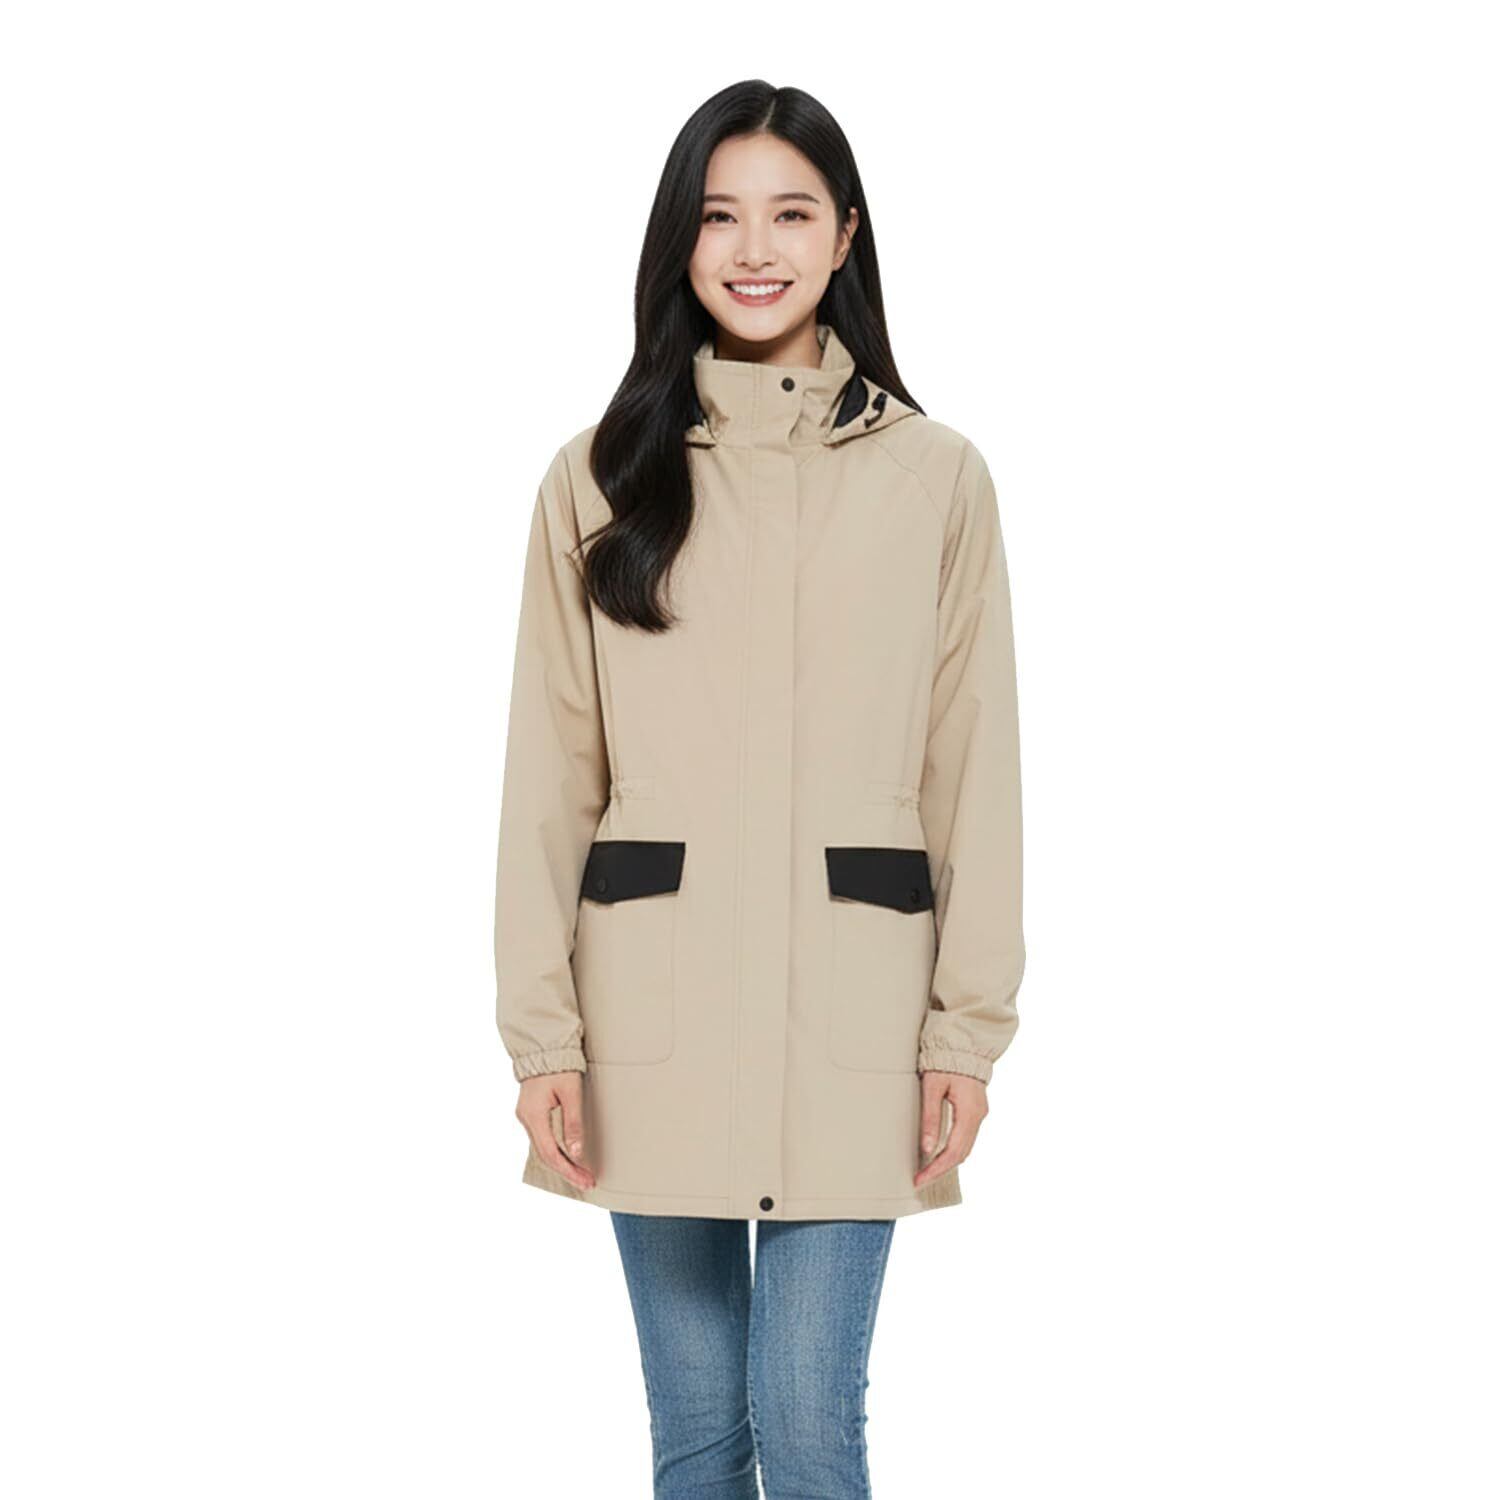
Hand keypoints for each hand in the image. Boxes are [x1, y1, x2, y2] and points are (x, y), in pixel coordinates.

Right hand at [516, 1071, 595, 1190]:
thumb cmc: (559, 1066)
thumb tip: (577, 1153)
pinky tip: (569, 1157)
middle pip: (546, 1154)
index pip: (551, 1153)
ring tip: (581, 1174)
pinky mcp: (531, 1112)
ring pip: (543, 1148)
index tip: (586, 1179)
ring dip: (562, 1162)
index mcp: (533, 1115)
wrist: (545, 1046)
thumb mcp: (571, 1093)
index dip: (569, 1169)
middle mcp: (526, 1118)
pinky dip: (556, 1150)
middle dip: (567, 1170)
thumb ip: (573, 1123)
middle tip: (587, 1181)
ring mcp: (527, 1116)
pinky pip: (542, 1138)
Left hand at [913, 1070, 987, 1187]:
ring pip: (965, 1148)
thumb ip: (931, 1117)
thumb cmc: (945, 1060)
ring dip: (947, 1162)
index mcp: (969, 1112)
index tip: (920, 1179)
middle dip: (940, 1170)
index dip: (937, 1169)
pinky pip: (965, 1137)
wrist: (962, 1042)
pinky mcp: (975, 1110)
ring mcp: (979, 1114)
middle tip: (920, 1180)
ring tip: (926, 1171)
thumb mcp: (932, 1087)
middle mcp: (978, 1116)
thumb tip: (927, 1149)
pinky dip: (952, 1150)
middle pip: (961, 1154)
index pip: (953, 1152)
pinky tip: (938, 1153)